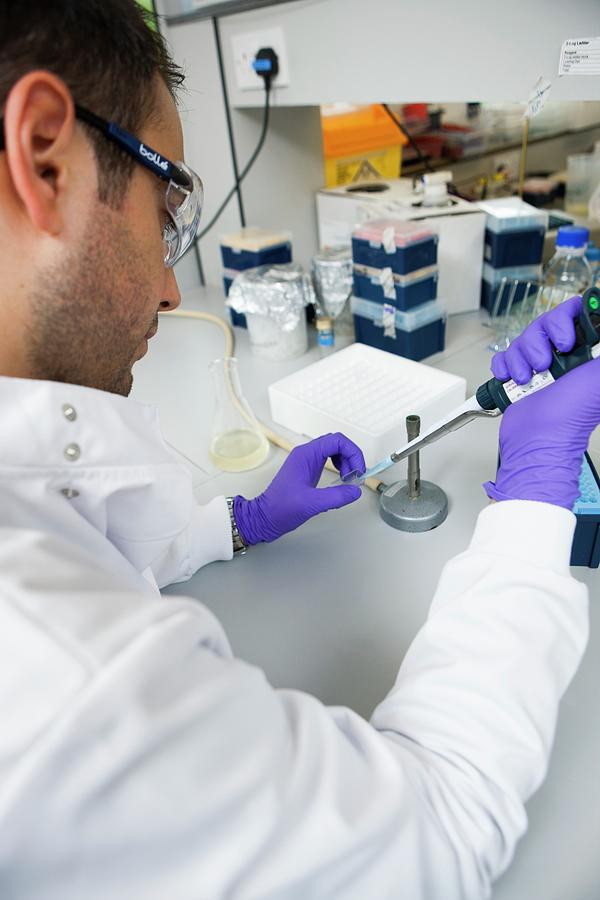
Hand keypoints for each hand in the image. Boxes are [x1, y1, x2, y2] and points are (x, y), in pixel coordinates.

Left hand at [234, 433, 365, 543]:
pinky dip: (339, 467)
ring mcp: (307, 461)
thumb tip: (355, 491)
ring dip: (346, 462)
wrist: (265, 517)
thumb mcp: (312, 504)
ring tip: (348, 479)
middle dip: (351, 457)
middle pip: (337, 443)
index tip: (358, 471)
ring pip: (334, 450)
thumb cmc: (281, 508)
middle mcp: (306, 454)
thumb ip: (336, 497)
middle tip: (355, 476)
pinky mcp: (308, 469)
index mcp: (306, 455)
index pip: (337, 440)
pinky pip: (328, 460)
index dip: (353, 452)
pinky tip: (340, 481)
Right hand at [485, 295, 599, 508]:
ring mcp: (538, 366)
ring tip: (527, 379)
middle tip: (545, 363)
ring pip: (522, 339)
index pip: (576, 314)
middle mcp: (562, 357)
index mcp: (585, 353)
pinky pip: (503, 357)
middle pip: (545, 323)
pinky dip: (504, 367)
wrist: (537, 441)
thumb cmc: (570, 417)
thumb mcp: (598, 379)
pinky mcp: (515, 376)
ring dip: (520, 358)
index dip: (567, 318)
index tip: (565, 339)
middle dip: (539, 341)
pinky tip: (512, 379)